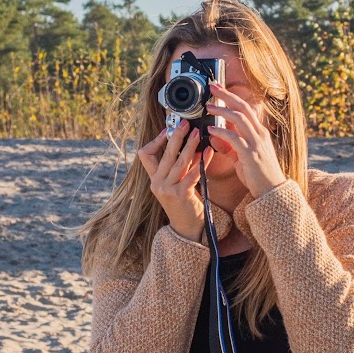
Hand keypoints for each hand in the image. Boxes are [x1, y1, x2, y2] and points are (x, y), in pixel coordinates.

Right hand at [137, 121, 205, 240]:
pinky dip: (201, 161)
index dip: (156, 141)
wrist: (187, 229)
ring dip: (190, 145)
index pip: (145, 154)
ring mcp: (167, 189)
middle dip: (176, 136)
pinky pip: (192, 173)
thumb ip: (178, 167)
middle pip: (165, 154)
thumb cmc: (185, 204)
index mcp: (153, 179)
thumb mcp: (176, 184)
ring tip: (198, 133)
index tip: (167, 130)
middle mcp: (157, 183)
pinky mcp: (180, 194)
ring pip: (179, 161)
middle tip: (185, 123)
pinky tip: (208, 151)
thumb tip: (187, 144)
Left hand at [207, 83, 286, 199]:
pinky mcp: (251, 154)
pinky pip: (235, 138)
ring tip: (208, 108)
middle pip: (243, 107)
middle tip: (212, 88)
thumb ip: (228, 146)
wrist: (272, 192)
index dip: (232, 97)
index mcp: (259, 132)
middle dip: (227, 96)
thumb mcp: (241, 157)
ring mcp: (257, 143)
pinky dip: (222, 132)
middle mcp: (260, 134)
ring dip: (222, 111)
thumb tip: (213, 137)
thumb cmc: (258, 175)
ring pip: (239, 118)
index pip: (246, 108)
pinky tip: (211, 131)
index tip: (218, 89)